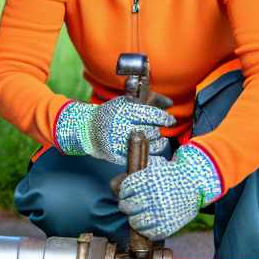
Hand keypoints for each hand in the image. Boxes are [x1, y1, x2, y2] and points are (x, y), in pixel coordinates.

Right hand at [53, 97, 175, 163]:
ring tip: (158, 140)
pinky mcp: (117, 156)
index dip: (164, 119)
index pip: (151, 115)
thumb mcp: (124, 102)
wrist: (88, 130)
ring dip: (156, 143)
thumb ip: (146, 101)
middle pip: (151, 131)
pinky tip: (152, 152)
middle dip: (157, 131)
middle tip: (157, 130)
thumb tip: (170, 103)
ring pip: (148, 145)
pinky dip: (149, 156)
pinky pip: (139, 157)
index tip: (170, 121)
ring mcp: (119, 143)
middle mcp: (122, 127)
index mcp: (124, 112)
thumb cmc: (109, 114)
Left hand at [117, 143, 221, 239]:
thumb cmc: (170, 175)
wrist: (195, 185)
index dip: (125, 191)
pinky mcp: (166, 228)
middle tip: (131, 205)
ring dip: (134, 219)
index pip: (124, 190)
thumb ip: (135, 173)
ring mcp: (160, 214)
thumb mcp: (154, 166)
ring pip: (134, 222)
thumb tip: (114, 185)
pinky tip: (149, 222)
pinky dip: (145, 230)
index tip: (128, 192)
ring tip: (140, 214)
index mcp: (149, 180)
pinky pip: (147, 234)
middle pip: (126, 207)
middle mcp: (154, 198)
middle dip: (126, 205)